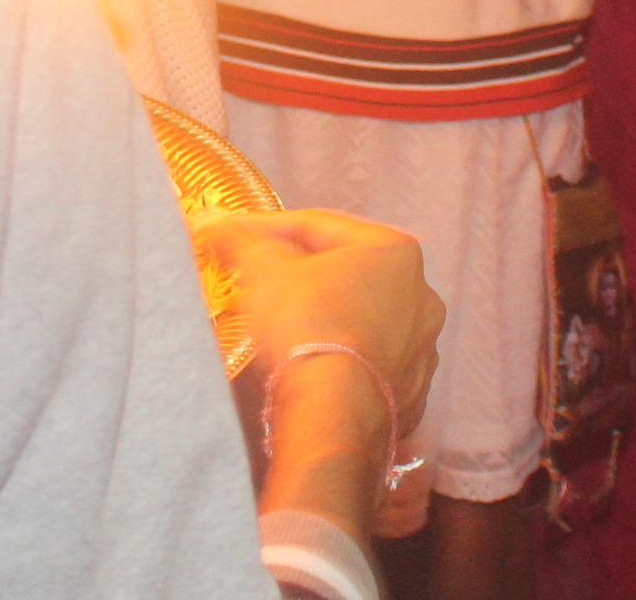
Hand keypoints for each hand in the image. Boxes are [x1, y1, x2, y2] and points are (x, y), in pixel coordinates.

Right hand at [198, 204, 445, 537]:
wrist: (334, 414)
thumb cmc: (305, 324)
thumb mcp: (264, 271)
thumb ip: (242, 241)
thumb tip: (212, 222)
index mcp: (395, 251)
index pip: (319, 226)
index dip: (268, 229)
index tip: (233, 235)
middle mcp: (422, 296)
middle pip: (348, 275)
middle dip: (303, 276)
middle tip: (258, 282)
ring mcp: (423, 350)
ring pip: (364, 323)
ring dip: (328, 321)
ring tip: (285, 331)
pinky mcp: (413, 395)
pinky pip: (371, 368)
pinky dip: (344, 363)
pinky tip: (314, 370)